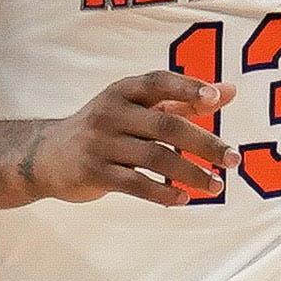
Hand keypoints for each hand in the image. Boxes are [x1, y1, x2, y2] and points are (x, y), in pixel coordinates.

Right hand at [23, 72, 237, 208]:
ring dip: (191, 173)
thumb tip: (230, 91)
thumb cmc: (106, 128)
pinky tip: (184, 199)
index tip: (215, 100)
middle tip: (233, 159)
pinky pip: (136, 185)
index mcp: (124, 91)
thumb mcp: (137, 108)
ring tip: (216, 185)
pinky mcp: (95, 173)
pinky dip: (163, 193)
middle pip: (165, 126)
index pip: (158, 82)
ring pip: (155, 158)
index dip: (187, 88)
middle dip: (204, 143)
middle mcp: (112, 112)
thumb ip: (183, 101)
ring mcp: (101, 143)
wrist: (47, 155)